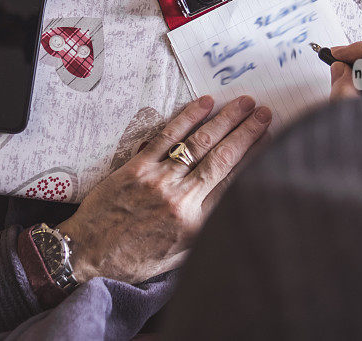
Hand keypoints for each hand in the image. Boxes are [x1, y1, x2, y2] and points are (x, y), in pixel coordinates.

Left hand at [57, 95, 271, 283]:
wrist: (89, 255)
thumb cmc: (136, 259)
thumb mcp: (180, 257)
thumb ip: (207, 231)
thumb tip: (234, 208)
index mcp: (196, 224)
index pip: (234, 183)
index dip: (255, 157)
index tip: (271, 139)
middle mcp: (181, 199)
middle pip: (222, 158)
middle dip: (246, 132)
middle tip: (265, 112)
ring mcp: (158, 180)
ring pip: (199, 143)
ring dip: (224, 120)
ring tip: (244, 102)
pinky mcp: (136, 167)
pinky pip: (166, 137)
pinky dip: (187, 118)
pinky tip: (204, 104)